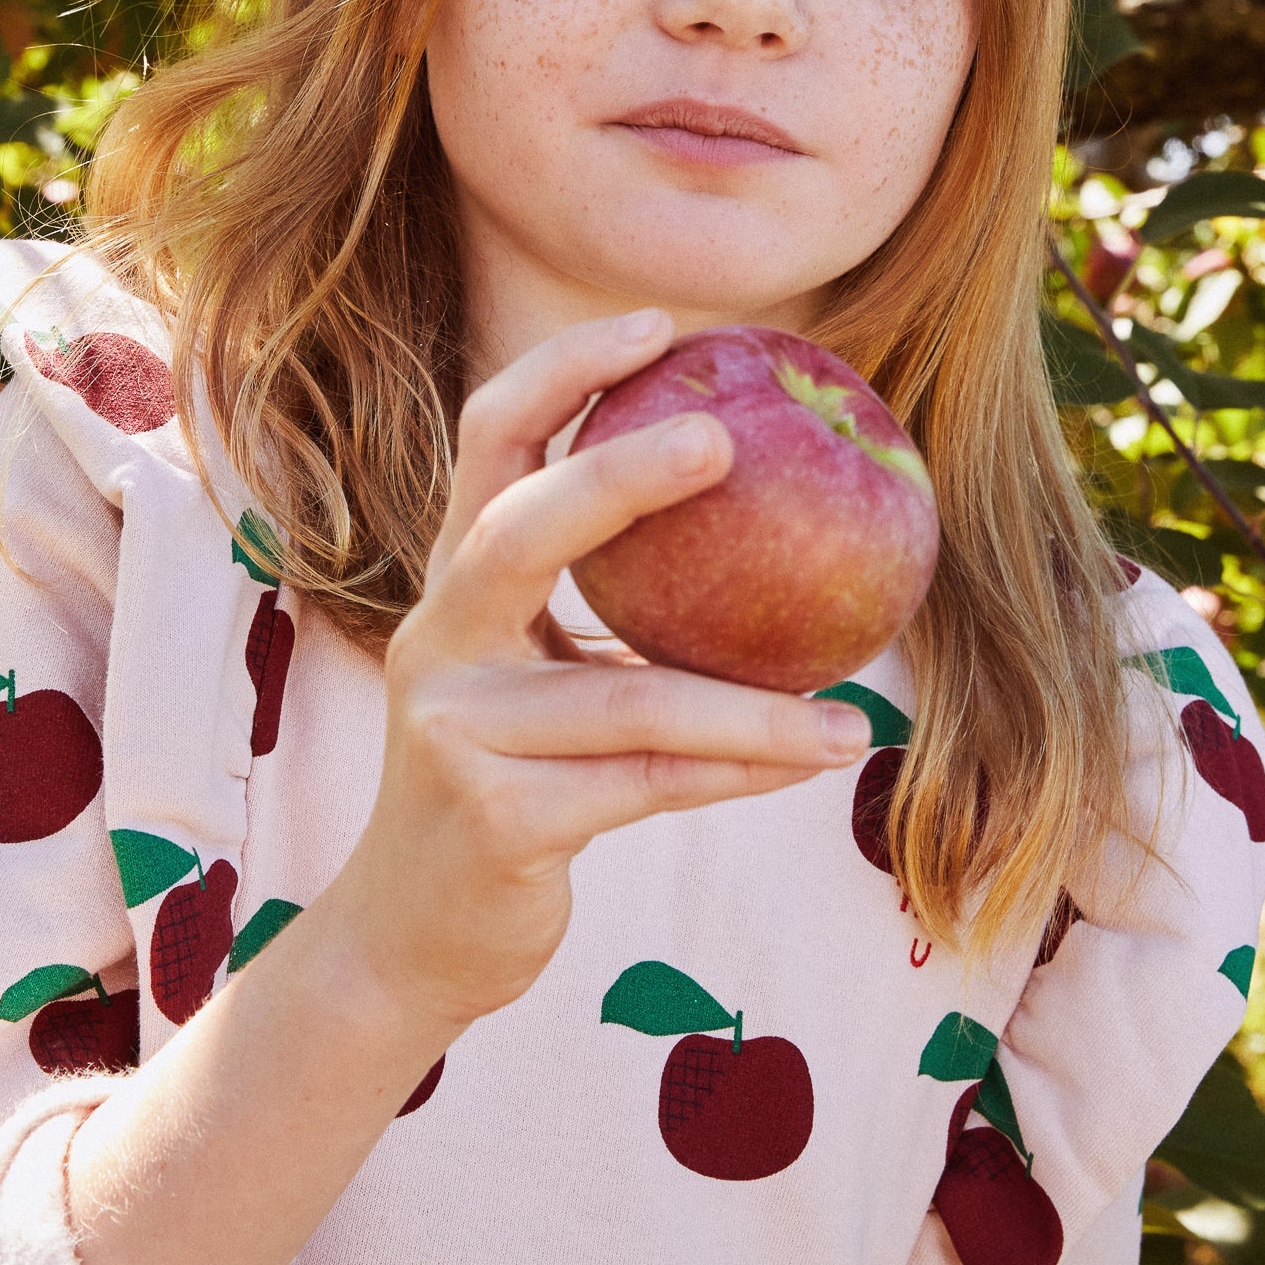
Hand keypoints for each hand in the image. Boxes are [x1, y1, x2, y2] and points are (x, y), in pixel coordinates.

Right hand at [331, 308, 874, 1030]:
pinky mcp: (494, 820)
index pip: (490, 445)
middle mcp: (439, 644)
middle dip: (622, 475)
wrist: (412, 936)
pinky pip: (647, 784)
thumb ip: (611, 621)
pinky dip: (737, 773)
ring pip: (630, 698)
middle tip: (732, 437)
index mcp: (454, 592)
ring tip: (852, 714)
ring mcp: (456, 733)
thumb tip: (771, 540)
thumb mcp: (540, 691)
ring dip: (756, 707)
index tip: (663, 327)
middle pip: (519, 528)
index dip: (566, 373)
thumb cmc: (507, 794)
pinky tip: (806, 762)